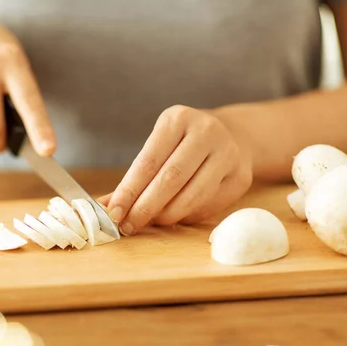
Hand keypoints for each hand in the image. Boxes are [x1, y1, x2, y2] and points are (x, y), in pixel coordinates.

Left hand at [100, 105, 252, 235]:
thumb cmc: (182, 146)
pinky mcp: (241, 176)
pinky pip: (209, 205)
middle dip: (145, 207)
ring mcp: (228, 153)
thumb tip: (105, 206)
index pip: (148, 161)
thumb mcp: (158, 147)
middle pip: (170, 178)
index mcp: (177, 119)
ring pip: (192, 195)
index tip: (113, 213)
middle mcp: (206, 131)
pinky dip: (187, 216)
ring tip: (151, 223)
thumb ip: (133, 177)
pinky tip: (175, 217)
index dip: (129, 190)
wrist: (233, 136)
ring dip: (167, 215)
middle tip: (128, 226)